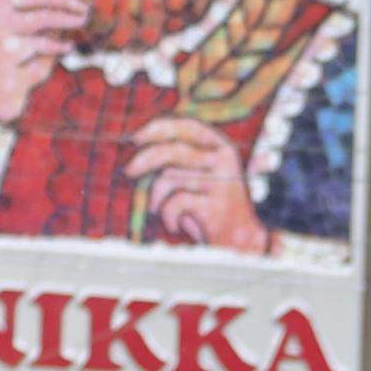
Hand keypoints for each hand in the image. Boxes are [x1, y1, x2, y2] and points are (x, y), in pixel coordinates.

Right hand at [0, 0, 89, 122]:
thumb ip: (45, 1)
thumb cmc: (14, 42)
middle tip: (86, 7)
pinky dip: (59, 45)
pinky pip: (44, 42)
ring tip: (82, 20)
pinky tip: (68, 46)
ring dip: (69, 18)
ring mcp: (0, 25)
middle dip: (69, 0)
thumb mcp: (25, 16)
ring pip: (45, 16)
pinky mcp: (9, 48)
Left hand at [125, 113, 274, 252]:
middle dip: (145, 160)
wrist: (241, 243)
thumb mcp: (200, 178)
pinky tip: (174, 226)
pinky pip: (176, 203)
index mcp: (222, 148)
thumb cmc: (212, 209)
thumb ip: (181, 160)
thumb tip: (142, 144)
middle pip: (175, 151)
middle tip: (129, 170)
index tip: (136, 137)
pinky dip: (168, 216)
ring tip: (159, 210)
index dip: (160, 128)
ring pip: (171, 179)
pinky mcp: (216, 206)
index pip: (189, 127)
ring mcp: (222, 183)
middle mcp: (225, 161)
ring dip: (157, 198)